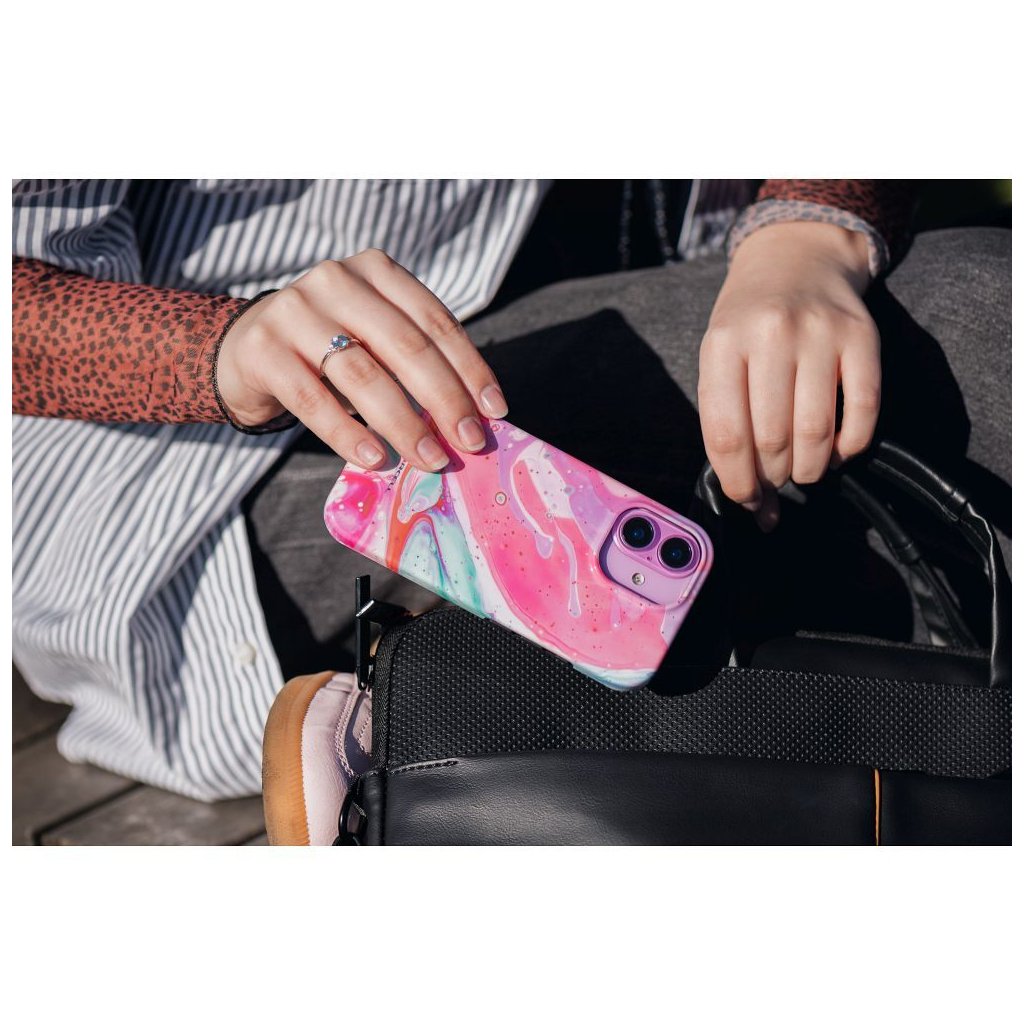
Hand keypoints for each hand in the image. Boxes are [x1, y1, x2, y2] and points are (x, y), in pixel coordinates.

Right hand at [216, 249, 508, 470]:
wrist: (244, 351)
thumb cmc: (326, 350)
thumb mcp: (374, 339)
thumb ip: (415, 363)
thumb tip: (470, 420)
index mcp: (375, 271)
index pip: (435, 321)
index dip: (470, 369)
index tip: (495, 412)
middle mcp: (335, 280)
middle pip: (405, 347)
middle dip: (445, 400)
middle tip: (470, 444)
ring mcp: (294, 312)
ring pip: (363, 374)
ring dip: (404, 423)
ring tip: (430, 459)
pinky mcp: (262, 350)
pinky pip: (314, 400)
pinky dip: (348, 434)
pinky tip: (376, 458)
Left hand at [697, 220, 880, 529]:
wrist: (796, 259)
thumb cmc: (750, 324)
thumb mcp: (720, 357)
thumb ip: (726, 420)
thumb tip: (750, 499)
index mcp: (723, 344)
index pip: (727, 435)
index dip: (738, 482)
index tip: (747, 500)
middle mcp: (771, 335)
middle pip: (772, 439)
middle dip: (773, 477)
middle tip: (775, 481)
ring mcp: (820, 333)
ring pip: (816, 432)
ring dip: (810, 469)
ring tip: (803, 471)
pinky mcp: (863, 337)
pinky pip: (863, 411)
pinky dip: (851, 447)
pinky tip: (837, 452)